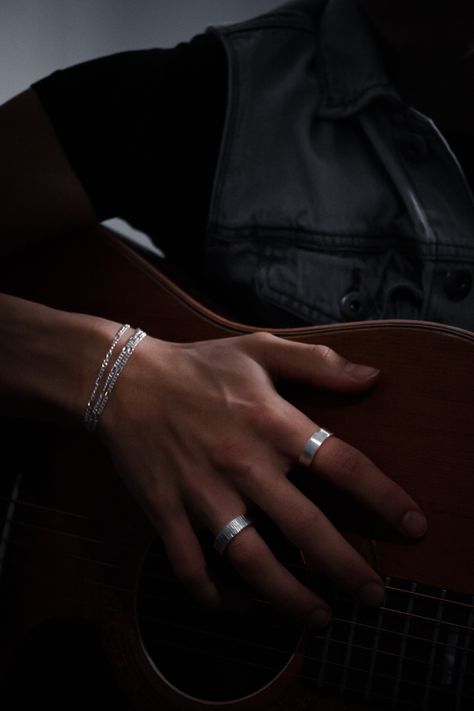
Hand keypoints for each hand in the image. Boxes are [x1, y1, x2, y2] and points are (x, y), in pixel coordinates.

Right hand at [99, 332, 426, 627]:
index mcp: (271, 422)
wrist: (124, 381)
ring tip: (319, 617)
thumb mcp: (260, 350)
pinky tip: (242, 606)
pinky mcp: (166, 512)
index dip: (383, 497)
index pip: (341, 464)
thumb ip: (318, 363)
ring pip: (250, 561)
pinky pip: (191, 568)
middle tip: (374, 596)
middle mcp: (242, 463)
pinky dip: (217, 597)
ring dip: (289, 598)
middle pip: (305, 527)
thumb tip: (372, 377)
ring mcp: (202, 492)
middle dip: (346, 568)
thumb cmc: (198, 366)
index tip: (412, 525)